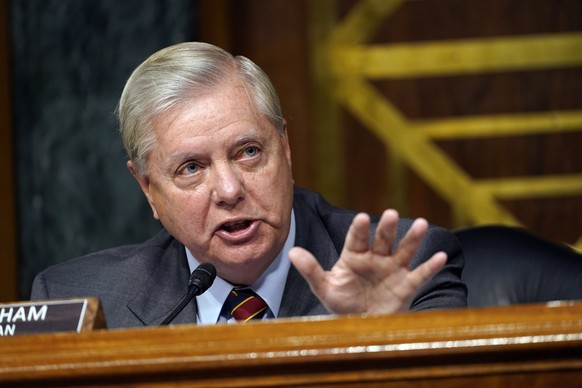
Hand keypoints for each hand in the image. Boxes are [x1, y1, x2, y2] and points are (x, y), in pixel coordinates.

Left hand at [288, 210, 446, 313]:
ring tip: (422, 224)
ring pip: (404, 250)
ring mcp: (392, 270)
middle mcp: (376, 258)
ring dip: (412, 238)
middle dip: (386, 228)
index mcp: (354, 256)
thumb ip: (311, 270)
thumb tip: (291, 251)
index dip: (359, 229)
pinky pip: (419, 274)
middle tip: (391, 214)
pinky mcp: (406, 285)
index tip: (360, 218)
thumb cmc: (342, 303)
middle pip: (382, 240)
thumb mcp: (324, 287)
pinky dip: (430, 266)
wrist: (361, 324)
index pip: (356, 239)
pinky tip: (440, 257)